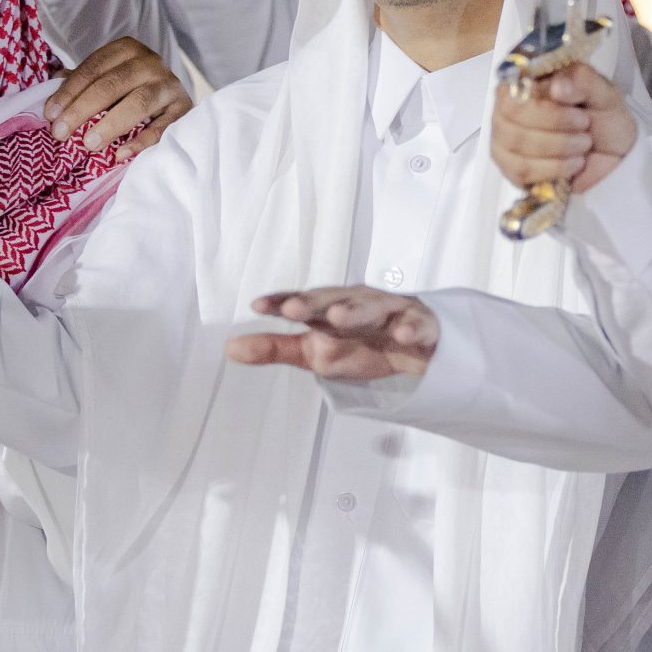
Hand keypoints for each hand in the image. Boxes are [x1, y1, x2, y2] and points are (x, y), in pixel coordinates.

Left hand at [47, 37, 191, 159]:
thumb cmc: (127, 89)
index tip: (50, 115)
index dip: (69, 91)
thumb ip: (79, 85)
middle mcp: (150, 62)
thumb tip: (50, 103)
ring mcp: (169, 84)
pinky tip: (120, 154)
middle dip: (83, 109)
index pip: (93, 68)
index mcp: (126, 49)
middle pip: (113, 84)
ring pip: (139, 102)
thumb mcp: (104, 79)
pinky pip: (164, 126)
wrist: (169, 96)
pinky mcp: (184, 109)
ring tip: (89, 144)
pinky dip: (142, 141)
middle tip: (60, 133)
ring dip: (111, 124)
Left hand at [226, 288, 440, 380]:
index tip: (257, 306)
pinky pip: (417, 325)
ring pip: (372, 308)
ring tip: (337, 316)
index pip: (302, 303)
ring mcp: (391, 312)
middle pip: (334, 299)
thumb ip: (275, 349)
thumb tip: (229, 348)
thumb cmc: (362, 343)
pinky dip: (412, 328)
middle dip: (314, 303)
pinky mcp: (422, 325)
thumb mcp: (315, 352)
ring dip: (355, 311)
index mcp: (330, 308)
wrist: (417, 350)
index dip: (281, 303)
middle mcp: (358, 303)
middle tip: (291, 309)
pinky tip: (403, 335)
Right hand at [490, 63, 636, 194]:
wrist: (614, 156)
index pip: (516, 86)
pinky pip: (521, 169)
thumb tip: (558, 86)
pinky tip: (572, 163)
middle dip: (556, 123)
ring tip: (582, 144)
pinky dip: (554, 168)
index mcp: (527, 79)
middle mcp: (508, 106)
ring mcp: (505, 138)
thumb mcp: (604, 93)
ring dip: (559, 146)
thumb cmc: (603, 119)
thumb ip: (583, 81)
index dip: (546, 101)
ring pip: (517, 142)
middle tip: (584, 125)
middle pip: (513, 113)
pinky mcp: (510, 168)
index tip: (577, 108)